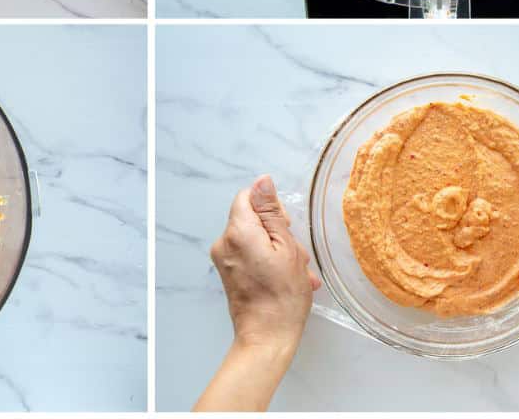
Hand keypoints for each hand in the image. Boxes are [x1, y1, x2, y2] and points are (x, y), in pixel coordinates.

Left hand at [211, 174, 319, 352]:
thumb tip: (262, 182)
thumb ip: (272, 212)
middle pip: (251, 218)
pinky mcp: (228, 273)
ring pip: (254, 238)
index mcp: (237, 232)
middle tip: (294, 255)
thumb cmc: (282, 297)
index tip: (285, 226)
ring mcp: (224, 259)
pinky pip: (249, 255)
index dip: (270, 208)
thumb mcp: (287, 247)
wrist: (267, 337)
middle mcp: (224, 243)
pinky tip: (286, 279)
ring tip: (295, 272)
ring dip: (277, 250)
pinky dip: (268, 262)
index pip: (248, 197)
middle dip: (276, 232)